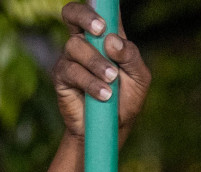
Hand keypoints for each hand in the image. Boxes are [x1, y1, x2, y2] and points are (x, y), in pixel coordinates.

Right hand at [54, 3, 150, 141]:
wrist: (112, 129)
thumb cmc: (127, 100)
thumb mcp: (139, 78)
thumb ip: (131, 56)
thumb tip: (112, 41)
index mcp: (106, 36)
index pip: (100, 9)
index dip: (97, 2)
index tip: (103, 4)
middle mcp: (85, 42)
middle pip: (72, 13)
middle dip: (84, 16)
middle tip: (100, 29)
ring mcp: (70, 58)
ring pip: (76, 45)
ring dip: (96, 63)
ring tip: (112, 81)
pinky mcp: (61, 76)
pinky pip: (71, 70)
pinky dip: (90, 82)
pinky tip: (104, 94)